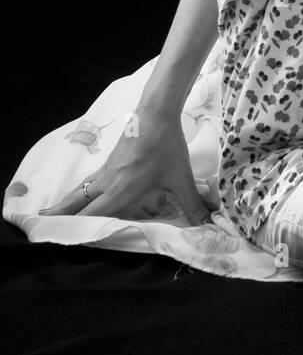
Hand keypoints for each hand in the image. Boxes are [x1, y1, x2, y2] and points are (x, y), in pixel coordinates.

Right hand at [39, 103, 211, 225]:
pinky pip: (89, 181)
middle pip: (78, 203)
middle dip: (61, 216)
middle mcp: (108, 182)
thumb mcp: (182, 179)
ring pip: (81, 190)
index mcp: (121, 190)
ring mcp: (106, 170)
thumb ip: (194, 205)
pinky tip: (82, 193)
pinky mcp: (110, 160)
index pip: (94, 215)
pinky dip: (79, 191)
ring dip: (67, 203)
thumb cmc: (168, 146)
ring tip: (52, 213)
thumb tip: (209, 226)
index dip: (80, 229)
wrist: (157, 112)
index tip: (66, 241)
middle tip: (42, 227)